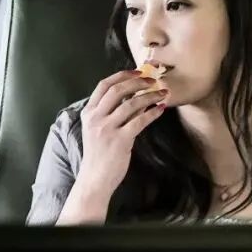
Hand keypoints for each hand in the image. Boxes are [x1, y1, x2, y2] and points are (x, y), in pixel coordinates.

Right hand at [75, 70, 168, 199]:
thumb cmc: (99, 154)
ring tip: (163, 93)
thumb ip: (113, 113)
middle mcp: (95, 118)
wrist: (94, 179)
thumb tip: (135, 96)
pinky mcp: (120, 140)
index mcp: (88, 113)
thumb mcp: (99, 129)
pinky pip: (140, 120)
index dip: (121, 75)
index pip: (103, 86)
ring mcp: (107, 129)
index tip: (137, 71)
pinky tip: (160, 109)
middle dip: (138, 82)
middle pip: (118, 90)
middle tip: (153, 81)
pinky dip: (152, 112)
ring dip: (150, 96)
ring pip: (131, 104)